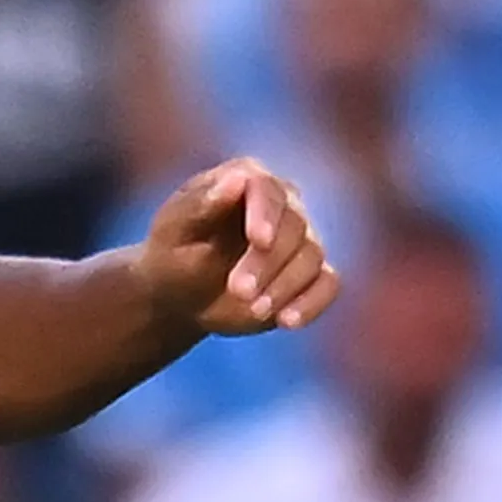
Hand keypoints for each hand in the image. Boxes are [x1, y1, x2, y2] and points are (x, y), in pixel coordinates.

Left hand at [134, 160, 336, 342]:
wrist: (181, 293)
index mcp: (247, 180)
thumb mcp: (175, 229)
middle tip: (238, 291)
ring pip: (312, 257)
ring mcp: (301, 240)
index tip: (259, 241)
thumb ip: (202, 203)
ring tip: (253, 310)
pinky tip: (287, 322)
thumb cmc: (173, 252)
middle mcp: (282, 203)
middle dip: (268, 262)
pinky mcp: (310, 275)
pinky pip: (327, 285)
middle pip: (293, 226)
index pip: (267, 189)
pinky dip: (312, 303)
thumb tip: (238, 179)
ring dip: (285, 286)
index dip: (266, 215)